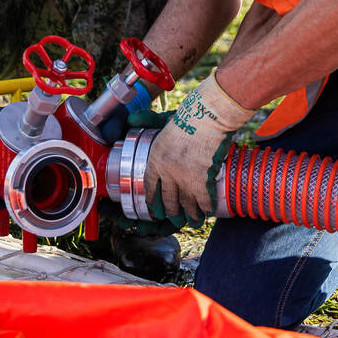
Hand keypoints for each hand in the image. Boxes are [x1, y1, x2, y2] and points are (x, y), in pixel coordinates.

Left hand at [142, 72, 256, 223]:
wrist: (207, 116)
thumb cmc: (188, 116)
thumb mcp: (163, 119)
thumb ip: (147, 121)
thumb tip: (130, 119)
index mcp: (155, 159)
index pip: (150, 186)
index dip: (152, 200)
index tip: (154, 208)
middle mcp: (167, 173)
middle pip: (167, 200)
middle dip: (171, 212)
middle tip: (174, 218)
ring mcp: (185, 179)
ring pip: (185, 205)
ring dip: (190, 216)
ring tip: (193, 221)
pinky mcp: (202, 181)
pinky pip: (204, 202)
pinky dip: (206, 209)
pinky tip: (207, 212)